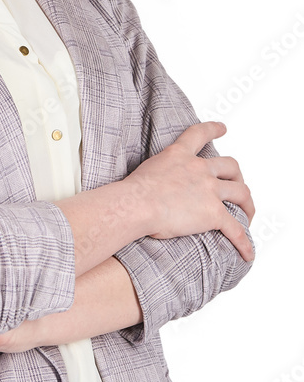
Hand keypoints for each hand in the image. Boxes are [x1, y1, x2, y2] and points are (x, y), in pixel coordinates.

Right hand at [125, 121, 254, 260]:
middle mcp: (199, 168)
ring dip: (248, 205)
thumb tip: (150, 190)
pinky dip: (244, 243)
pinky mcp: (213, 214)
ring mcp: (209, 190)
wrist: (137, 204)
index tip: (222, 128)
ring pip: (241, 193)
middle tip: (237, 185)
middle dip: (237, 176)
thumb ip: (158, 174)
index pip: (199, 134)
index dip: (213, 130)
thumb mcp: (146, 170)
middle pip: (230, 166)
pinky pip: (236, 229)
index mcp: (179, 154)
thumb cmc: (133, 192)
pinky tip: (247, 254)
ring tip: (248, 215)